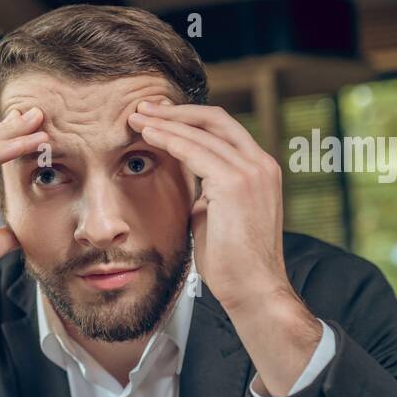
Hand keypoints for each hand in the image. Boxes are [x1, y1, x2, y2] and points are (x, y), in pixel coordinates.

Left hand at [128, 101, 291, 313]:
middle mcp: (261, 164)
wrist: (253, 289)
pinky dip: (169, 139)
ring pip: (202, 131)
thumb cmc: (233, 262)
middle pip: (215, 119)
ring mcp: (251, 171)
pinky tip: (148, 135)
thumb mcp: (218, 217)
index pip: (223, 130)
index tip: (159, 117)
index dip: (189, 120)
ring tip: (136, 118)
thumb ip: (207, 195)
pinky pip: (195, 151)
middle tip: (142, 108)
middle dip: (175, 111)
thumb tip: (189, 187)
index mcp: (260, 170)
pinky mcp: (236, 183)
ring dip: (165, 122)